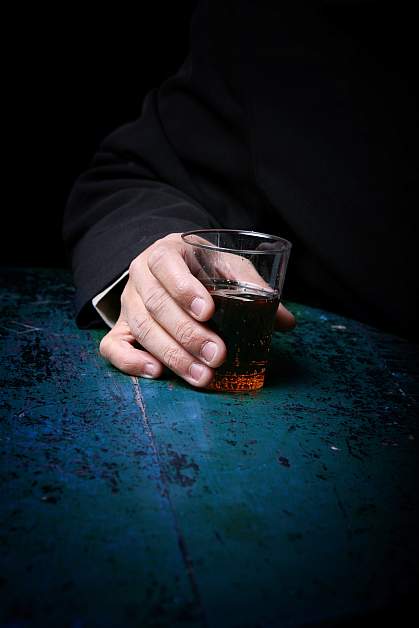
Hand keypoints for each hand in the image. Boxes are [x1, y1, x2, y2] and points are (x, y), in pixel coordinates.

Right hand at [99, 233, 294, 386]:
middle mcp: (140, 276)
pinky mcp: (120, 328)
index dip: (185, 289)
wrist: (167, 267)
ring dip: (172, 355)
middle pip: (156, 305)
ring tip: (202, 376)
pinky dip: (130, 362)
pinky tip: (157, 374)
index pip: (167, 265)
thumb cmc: (201, 267)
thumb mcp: (225, 264)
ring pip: (141, 329)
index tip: (209, 311)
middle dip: (188, 334)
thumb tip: (286, 322)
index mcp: (165, 252)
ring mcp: (127, 304)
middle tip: (218, 356)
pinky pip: (112, 347)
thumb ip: (251, 287)